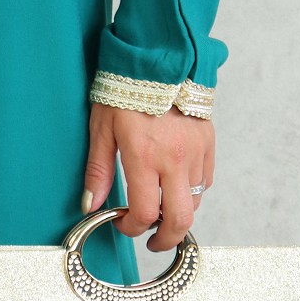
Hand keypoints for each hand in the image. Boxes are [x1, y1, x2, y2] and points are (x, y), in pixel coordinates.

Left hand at [83, 103, 214, 250]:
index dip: (131, 228)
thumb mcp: (101, 129)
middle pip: (180, 220)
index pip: (143, 213)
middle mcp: (175, 160)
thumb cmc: (124, 91)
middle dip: (166, 239)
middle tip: (152, 241)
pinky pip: (206, 180)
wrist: (157, 59)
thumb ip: (98, 171)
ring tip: (160, 208)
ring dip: (178, 212)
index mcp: (145, 157)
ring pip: (195, 202)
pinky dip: (192, 191)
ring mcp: (195, 152)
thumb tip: (91, 205)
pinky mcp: (208, 142)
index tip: (121, 224)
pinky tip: (175, 184)